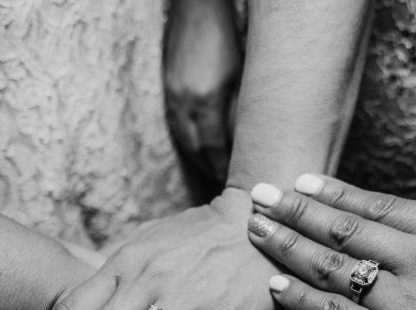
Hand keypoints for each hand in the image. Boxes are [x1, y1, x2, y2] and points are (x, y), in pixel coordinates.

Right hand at [164, 0, 241, 181]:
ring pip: (185, 141)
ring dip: (200, 160)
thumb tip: (247, 144)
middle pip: (197, 151)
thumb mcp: (241, 76)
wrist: (198, 11)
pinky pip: (177, 127)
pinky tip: (200, 149)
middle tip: (227, 186)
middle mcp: (185, 103)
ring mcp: (173, 97)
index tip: (236, 184)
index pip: (215, 150)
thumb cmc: (228, 40)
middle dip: (212, 171)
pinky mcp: (169, 91)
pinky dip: (189, 143)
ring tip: (214, 173)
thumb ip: (240, 111)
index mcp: (207, 101)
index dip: (224, 170)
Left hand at [244, 174, 415, 309]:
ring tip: (255, 229)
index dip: (334, 193)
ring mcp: (409, 305)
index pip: (381, 205)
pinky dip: (300, 297)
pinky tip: (273, 284)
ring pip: (332, 266)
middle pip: (347, 228)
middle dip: (296, 209)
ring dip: (287, 244)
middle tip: (260, 195)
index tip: (300, 183)